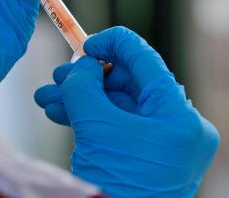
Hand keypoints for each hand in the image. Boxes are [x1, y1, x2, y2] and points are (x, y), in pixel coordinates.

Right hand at [33, 26, 218, 197]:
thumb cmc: (117, 186)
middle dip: (89, 78)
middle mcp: (180, 129)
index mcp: (180, 117)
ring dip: (83, 99)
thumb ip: (87, 87)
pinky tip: (59, 113)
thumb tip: (84, 67)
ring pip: (121, 108)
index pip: (147, 61)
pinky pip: (121, 129)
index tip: (84, 43)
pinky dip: (92, 120)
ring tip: (47, 98)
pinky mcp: (150, 161)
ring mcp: (166, 147)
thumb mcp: (96, 128)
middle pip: (131, 85)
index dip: (113, 45)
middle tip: (58, 76)